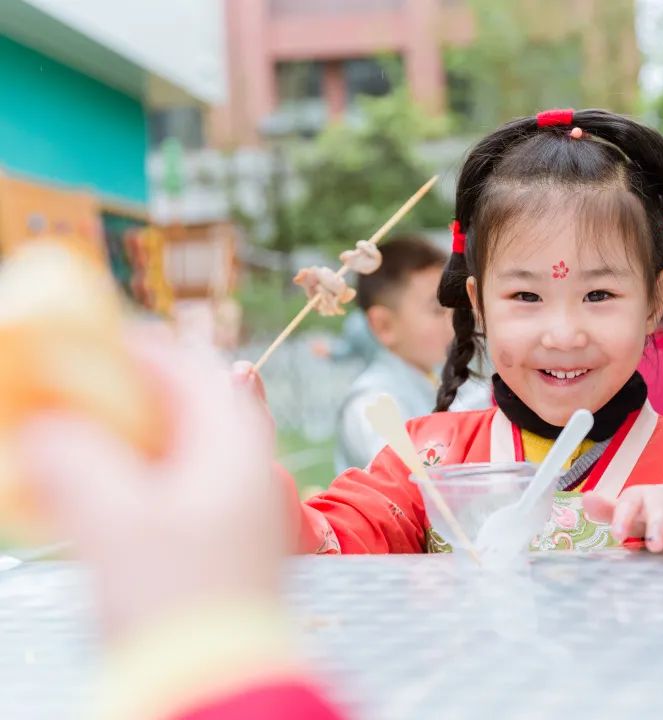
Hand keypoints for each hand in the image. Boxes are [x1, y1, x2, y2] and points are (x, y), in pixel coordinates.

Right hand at [20, 334, 281, 640]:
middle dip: (122, 396)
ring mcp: (231, 506)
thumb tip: (42, 429)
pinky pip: (168, 488)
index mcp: (235, 446)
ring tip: (67, 440)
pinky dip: (130, 478)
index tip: (84, 344)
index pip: (190, 369)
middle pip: (181, 407)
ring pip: (173, 449)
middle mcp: (242, 468)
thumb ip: (72, 463)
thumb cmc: (177, 597)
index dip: (136, 349)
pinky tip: (86, 492)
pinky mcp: (214, 541)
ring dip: (122, 439)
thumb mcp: (114, 521)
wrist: (220, 682)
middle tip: (67, 394)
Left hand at [583, 485, 662, 558]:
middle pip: (660, 511)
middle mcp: (662, 502)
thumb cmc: (643, 510)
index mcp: (639, 497)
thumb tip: (586, 499)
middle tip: (654, 546)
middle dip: (658, 527)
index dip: (623, 517)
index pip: (629, 503)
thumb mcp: (626, 509)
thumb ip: (607, 509)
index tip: (617, 536)